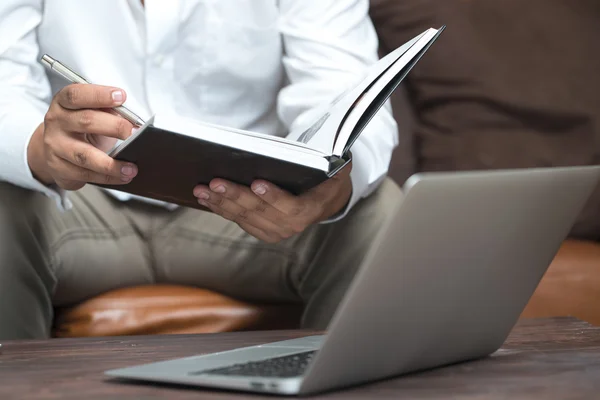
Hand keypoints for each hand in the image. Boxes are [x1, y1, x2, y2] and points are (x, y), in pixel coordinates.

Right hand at [27, 84, 138, 189]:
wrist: (56, 149)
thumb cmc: (81, 128)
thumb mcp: (91, 113)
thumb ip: (107, 111)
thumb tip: (133, 120)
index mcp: (64, 102)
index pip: (77, 94)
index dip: (99, 94)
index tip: (122, 96)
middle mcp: (56, 121)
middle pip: (86, 121)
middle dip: (115, 127)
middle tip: (135, 133)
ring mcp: (55, 146)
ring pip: (85, 155)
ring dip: (112, 164)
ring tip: (132, 167)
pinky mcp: (58, 167)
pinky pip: (86, 174)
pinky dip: (108, 177)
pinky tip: (122, 176)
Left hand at [193, 163, 352, 242]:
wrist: (326, 200)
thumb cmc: (327, 177)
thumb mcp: (337, 167)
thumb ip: (335, 162)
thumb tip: (334, 151)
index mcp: (310, 209)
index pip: (291, 206)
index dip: (273, 196)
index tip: (257, 183)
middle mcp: (292, 225)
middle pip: (260, 211)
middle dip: (235, 196)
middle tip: (214, 182)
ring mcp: (275, 231)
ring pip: (244, 217)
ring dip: (221, 203)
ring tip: (202, 189)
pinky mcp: (262, 231)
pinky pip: (239, 220)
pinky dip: (221, 209)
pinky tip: (207, 198)